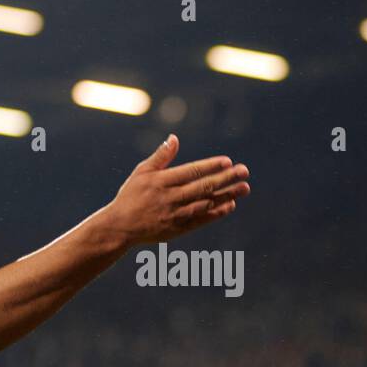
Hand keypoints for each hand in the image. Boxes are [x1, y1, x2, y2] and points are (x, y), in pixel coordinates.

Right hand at [102, 134, 248, 246]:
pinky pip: (201, 220)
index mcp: (162, 181)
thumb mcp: (142, 172)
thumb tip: (175, 138)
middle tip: (245, 172)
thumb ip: (161, 156)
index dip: (211, 166)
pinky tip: (230, 205)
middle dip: (226, 179)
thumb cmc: (131, 196)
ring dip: (227, 195)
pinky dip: (216, 213)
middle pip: (203, 187)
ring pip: (206, 203)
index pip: (192, 172)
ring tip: (244, 188)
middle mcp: (171, 197)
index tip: (228, 162)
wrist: (120, 226)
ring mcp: (176, 214)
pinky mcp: (178, 228)